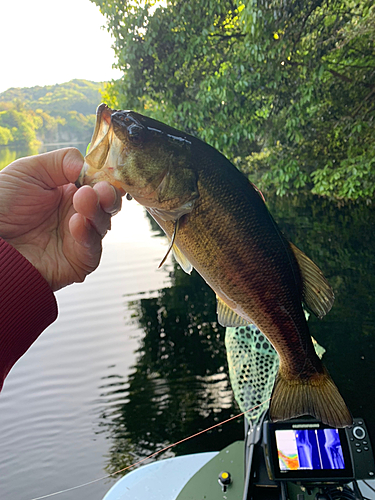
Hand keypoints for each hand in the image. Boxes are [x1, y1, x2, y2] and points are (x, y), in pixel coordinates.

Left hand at [0, 148, 122, 290]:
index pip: (99, 185)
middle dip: (109, 196)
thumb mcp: (29, 171)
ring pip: (103, 226)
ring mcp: (78, 239)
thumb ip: (61, 162)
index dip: (105, 179)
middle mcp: (77, 215)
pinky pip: (92, 250)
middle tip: (102, 189)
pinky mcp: (77, 262)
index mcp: (69, 193)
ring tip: (85, 200)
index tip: (103, 173)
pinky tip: (77, 222)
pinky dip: (88, 235)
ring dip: (98, 211)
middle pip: (107, 206)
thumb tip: (87, 165)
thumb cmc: (1, 205)